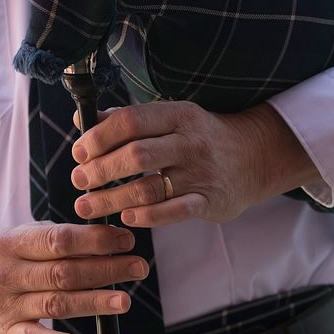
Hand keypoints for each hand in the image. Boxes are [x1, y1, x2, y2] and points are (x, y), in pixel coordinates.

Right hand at [0, 221, 147, 333]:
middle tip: (138, 267)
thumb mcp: (22, 236)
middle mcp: (7, 273)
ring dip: (93, 302)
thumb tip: (109, 237)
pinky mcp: (6, 330)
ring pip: (55, 303)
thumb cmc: (6, 255)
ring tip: (124, 300)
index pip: (59, 240)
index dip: (95, 240)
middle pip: (63, 272)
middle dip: (105, 269)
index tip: (126, 240)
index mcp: (12, 242)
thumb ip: (58, 237)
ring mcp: (6, 303)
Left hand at [70, 100, 318, 226]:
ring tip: (87, 206)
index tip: (79, 152)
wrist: (255, 156)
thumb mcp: (171, 118)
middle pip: (136, 155)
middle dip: (100, 170)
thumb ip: (128, 119)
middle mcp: (189, 142)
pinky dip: (145, 217)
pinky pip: (173, 212)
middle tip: (78, 180)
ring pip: (148, 188)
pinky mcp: (209, 201)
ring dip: (111, 199)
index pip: (130, 121)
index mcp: (177, 115)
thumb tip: (82, 119)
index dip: (98, 137)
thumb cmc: (201, 136)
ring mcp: (200, 173)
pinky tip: (125, 217)